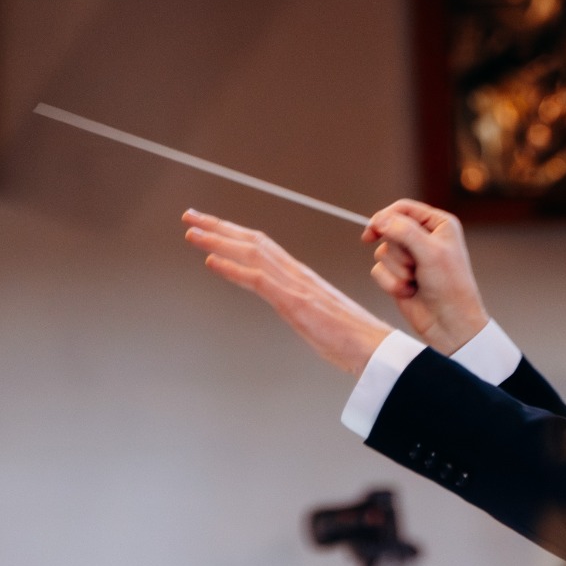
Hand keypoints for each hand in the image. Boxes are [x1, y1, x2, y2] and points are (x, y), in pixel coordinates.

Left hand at [182, 210, 391, 375]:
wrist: (375, 348)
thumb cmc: (352, 338)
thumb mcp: (319, 317)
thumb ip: (301, 305)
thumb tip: (291, 306)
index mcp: (301, 277)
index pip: (262, 246)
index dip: (233, 233)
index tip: (209, 226)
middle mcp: (297, 274)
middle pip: (253, 241)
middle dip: (218, 227)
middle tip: (190, 217)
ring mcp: (296, 286)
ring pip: (251, 253)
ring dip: (218, 241)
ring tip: (192, 233)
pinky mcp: (295, 302)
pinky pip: (258, 280)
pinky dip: (232, 269)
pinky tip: (211, 262)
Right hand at [362, 199, 489, 354]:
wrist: (449, 323)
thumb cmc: (449, 286)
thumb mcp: (430, 253)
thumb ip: (404, 232)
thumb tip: (379, 219)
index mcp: (438, 224)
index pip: (403, 208)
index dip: (385, 217)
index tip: (372, 231)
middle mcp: (424, 237)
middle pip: (389, 230)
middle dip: (398, 252)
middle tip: (414, 265)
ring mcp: (410, 257)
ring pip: (382, 252)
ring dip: (397, 270)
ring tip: (416, 281)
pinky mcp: (398, 275)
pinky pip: (378, 271)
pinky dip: (391, 283)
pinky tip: (410, 292)